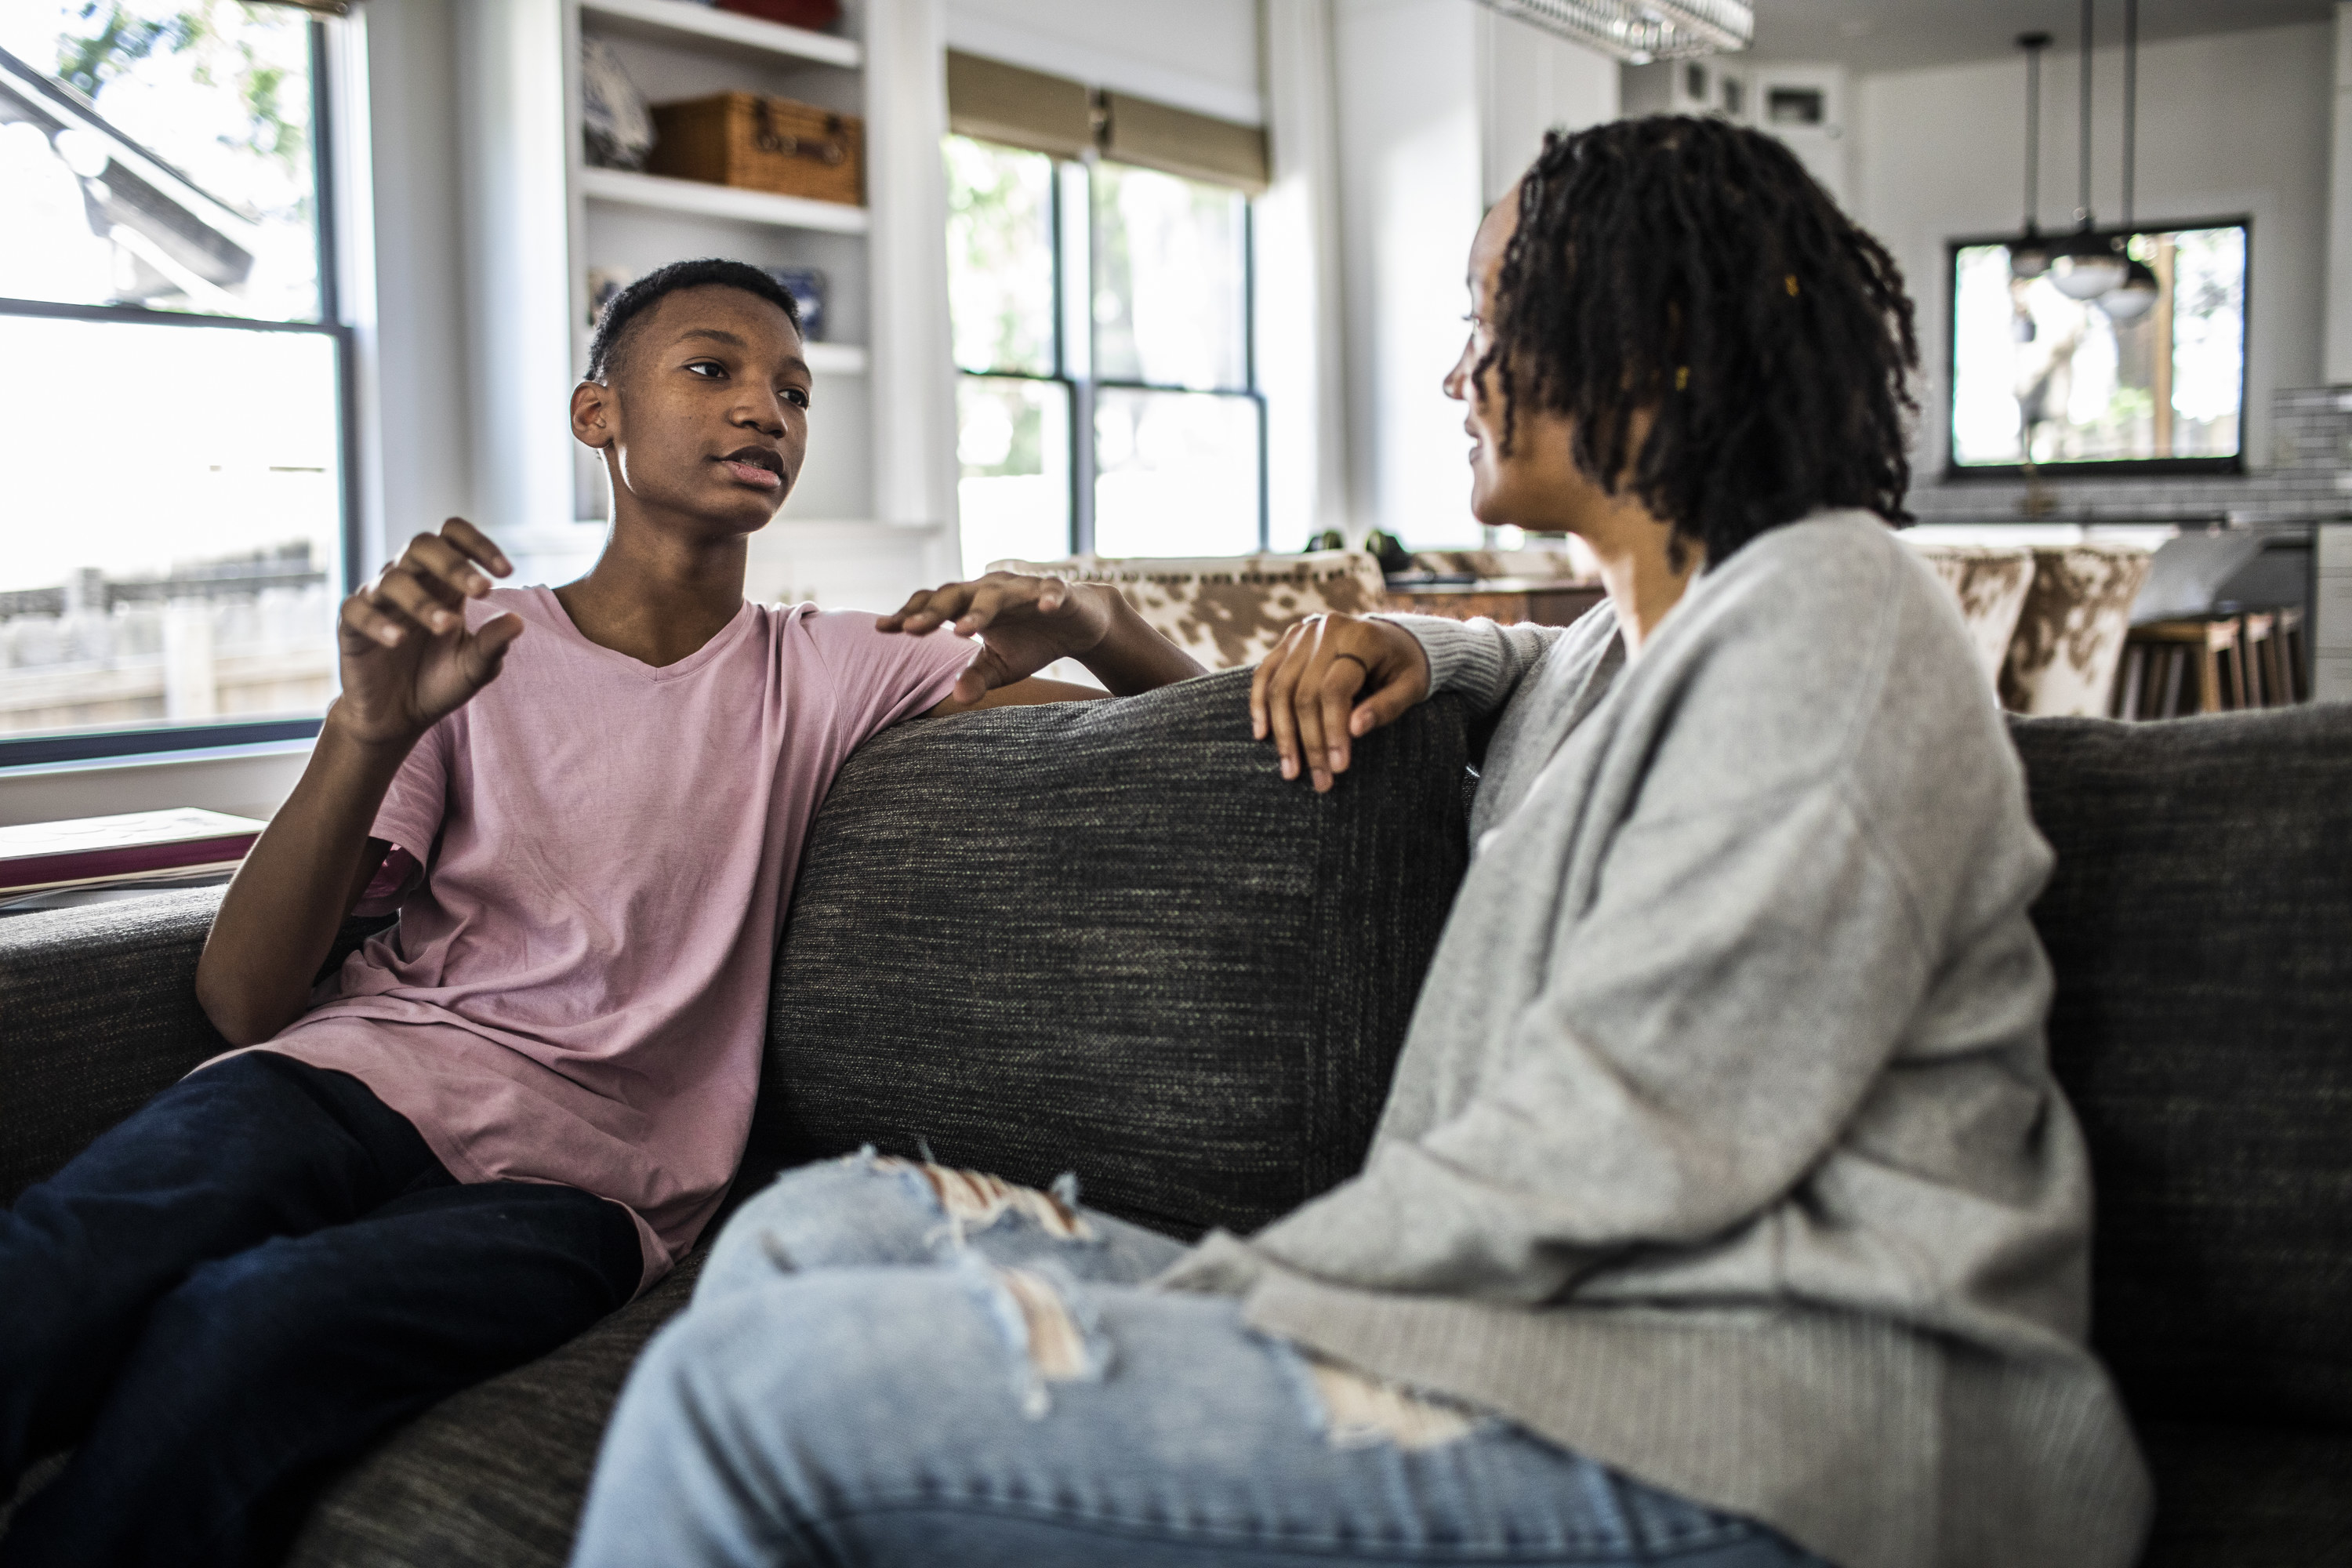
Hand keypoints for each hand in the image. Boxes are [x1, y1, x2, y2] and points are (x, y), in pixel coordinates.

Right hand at [331, 518, 521, 748]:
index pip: (453, 537)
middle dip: (454, 564)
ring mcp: (378, 601)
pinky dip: (379, 623)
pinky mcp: (351, 626)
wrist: (399, 718)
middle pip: (421, 544)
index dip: (479, 544)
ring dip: (423, 601)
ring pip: (392, 579)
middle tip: (483, 591)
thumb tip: (517, 622)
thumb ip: (493, 644)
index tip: (508, 572)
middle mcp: (409, 582)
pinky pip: (358, 611)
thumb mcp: (474, 667)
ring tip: (448, 627)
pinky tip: (399, 640)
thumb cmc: (439, 682)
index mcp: (442, 583)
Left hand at [878, 572, 1118, 704]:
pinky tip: (1046, 608)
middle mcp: (991, 590)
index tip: (882, 629)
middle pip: (956, 594)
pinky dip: (1049, 597)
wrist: (1078, 624)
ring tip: (963, 632)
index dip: (909, 615)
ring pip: (997, 593)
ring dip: (980, 610)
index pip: (933, 606)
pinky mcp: (1058, 590)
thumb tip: (957, 699)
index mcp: (970, 605)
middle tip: (911, 629)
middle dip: (933, 611)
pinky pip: (1052, 590)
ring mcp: (1023, 587)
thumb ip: (976, 678)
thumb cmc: (1031, 642)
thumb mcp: (1000, 666)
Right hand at [1251, 614, 1429, 791]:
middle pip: (1304, 693)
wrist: (1392, 637)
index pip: (1334, 690)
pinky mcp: (1288, 641)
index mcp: (1360, 637)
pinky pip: (1264, 674)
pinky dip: (1259, 704)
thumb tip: (1355, 730)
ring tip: (1291, 770)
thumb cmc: (1405, 666)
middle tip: (1319, 779)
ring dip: (1282, 733)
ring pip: (1279, 688)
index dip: (1332, 731)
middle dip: (1309, 742)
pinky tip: (1262, 734)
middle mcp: (1327, 630)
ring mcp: (1303, 633)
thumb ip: (1387, 707)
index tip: (1338, 767)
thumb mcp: (1412, 686)